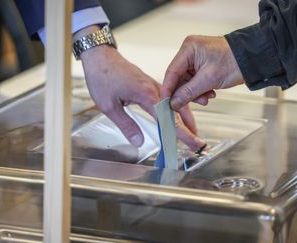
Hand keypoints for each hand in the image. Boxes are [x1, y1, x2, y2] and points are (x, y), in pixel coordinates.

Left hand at [76, 27, 204, 149]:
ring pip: (174, 103)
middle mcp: (153, 89)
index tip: (193, 142)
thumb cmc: (101, 77)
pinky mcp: (148, 84)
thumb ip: (126, 125)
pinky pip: (167, 98)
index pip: (169, 118)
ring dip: (184, 118)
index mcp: (146, 94)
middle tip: (197, 141)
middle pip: (178, 110)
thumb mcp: (109, 106)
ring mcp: (152, 85)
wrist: (99, 57)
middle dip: (189, 127)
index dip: (182, 133)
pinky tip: (177, 115)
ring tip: (191, 132)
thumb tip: (139, 141)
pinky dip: (175, 108)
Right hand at [161, 35, 243, 109]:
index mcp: (189, 48)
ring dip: (195, 93)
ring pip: (187, 82)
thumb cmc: (236, 62)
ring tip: (207, 97)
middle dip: (186, 92)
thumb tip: (173, 102)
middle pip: (178, 78)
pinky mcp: (202, 65)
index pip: (171, 72)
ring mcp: (196, 58)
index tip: (165, 103)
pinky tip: (210, 93)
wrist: (254, 60)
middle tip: (194, 102)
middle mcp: (190, 52)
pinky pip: (195, 81)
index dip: (168, 89)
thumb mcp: (209, 80)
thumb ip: (188, 92)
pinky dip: (200, 90)